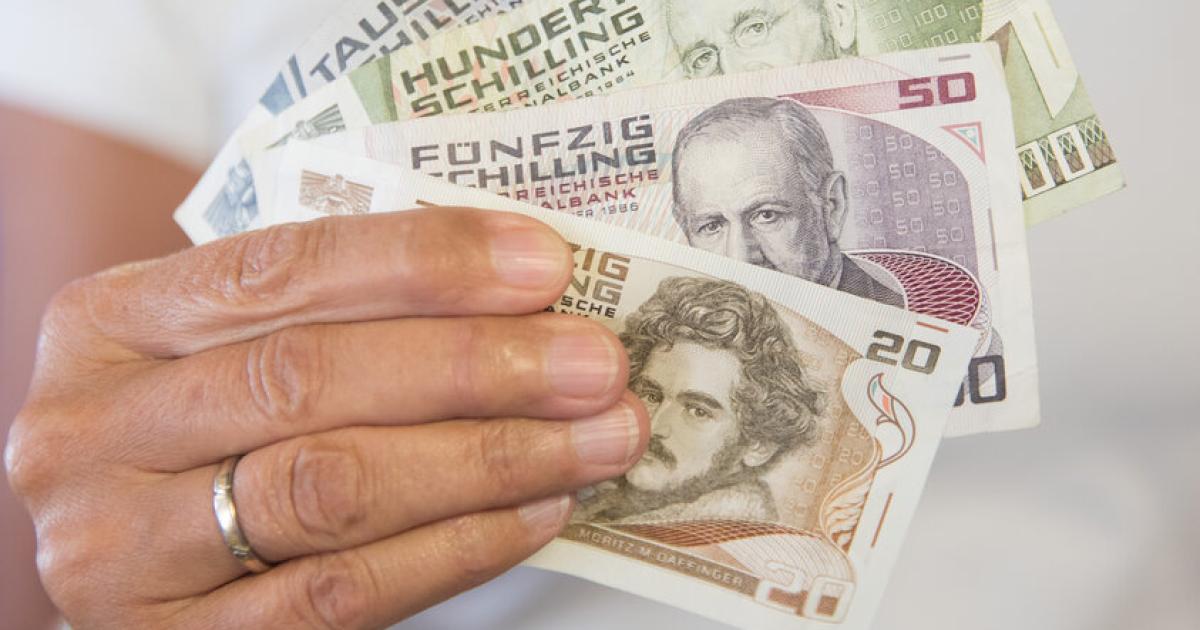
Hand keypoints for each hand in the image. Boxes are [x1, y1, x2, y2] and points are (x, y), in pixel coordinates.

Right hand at [5, 208, 647, 628]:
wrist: (128, 561)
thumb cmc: (203, 431)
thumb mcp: (226, 352)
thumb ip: (331, 318)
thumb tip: (517, 293)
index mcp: (109, 325)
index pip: (280, 269)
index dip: (422, 262)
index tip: (540, 264)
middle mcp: (95, 432)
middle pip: (310, 376)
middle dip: (475, 364)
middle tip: (593, 360)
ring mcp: (123, 548)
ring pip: (335, 488)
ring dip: (491, 458)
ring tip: (597, 436)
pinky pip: (344, 593)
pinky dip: (459, 546)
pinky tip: (537, 510)